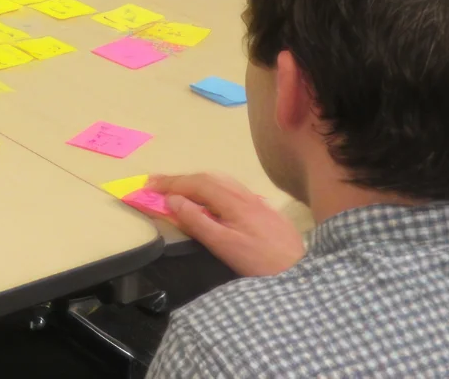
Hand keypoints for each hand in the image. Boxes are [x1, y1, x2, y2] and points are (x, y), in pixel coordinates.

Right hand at [143, 172, 305, 277]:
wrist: (302, 270)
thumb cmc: (261, 262)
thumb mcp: (224, 246)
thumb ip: (197, 222)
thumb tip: (173, 200)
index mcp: (232, 201)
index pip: (195, 183)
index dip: (170, 183)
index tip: (147, 186)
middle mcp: (243, 194)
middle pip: (206, 178)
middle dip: (179, 179)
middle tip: (155, 185)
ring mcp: (254, 200)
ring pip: (219, 181)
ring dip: (193, 181)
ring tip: (176, 188)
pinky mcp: (261, 209)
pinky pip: (229, 188)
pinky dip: (209, 187)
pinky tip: (207, 198)